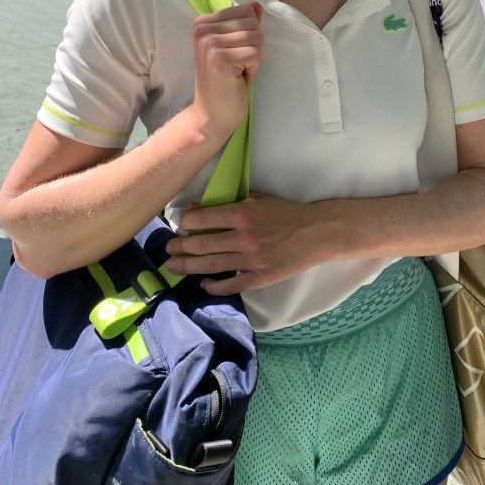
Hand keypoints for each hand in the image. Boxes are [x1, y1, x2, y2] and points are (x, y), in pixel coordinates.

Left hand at [164, 192, 318, 294]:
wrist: (316, 234)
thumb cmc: (287, 213)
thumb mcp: (260, 199)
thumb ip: (231, 200)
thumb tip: (200, 206)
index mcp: (243, 213)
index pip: (203, 219)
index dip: (186, 222)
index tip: (180, 224)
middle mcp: (244, 237)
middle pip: (201, 244)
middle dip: (179, 247)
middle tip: (168, 249)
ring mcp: (251, 260)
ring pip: (210, 265)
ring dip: (188, 266)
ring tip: (173, 266)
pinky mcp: (260, 277)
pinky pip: (231, 285)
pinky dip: (213, 286)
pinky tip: (203, 283)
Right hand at [190, 2, 263, 138]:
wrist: (211, 114)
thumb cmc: (224, 81)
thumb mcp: (231, 47)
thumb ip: (242, 25)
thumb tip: (256, 5)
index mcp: (202, 23)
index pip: (246, 10)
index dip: (248, 34)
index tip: (234, 53)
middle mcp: (202, 30)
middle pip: (253, 23)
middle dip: (253, 47)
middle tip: (236, 65)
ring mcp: (209, 44)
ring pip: (257, 37)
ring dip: (254, 59)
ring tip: (237, 71)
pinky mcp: (220, 59)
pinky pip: (256, 54)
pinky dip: (253, 69)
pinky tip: (238, 79)